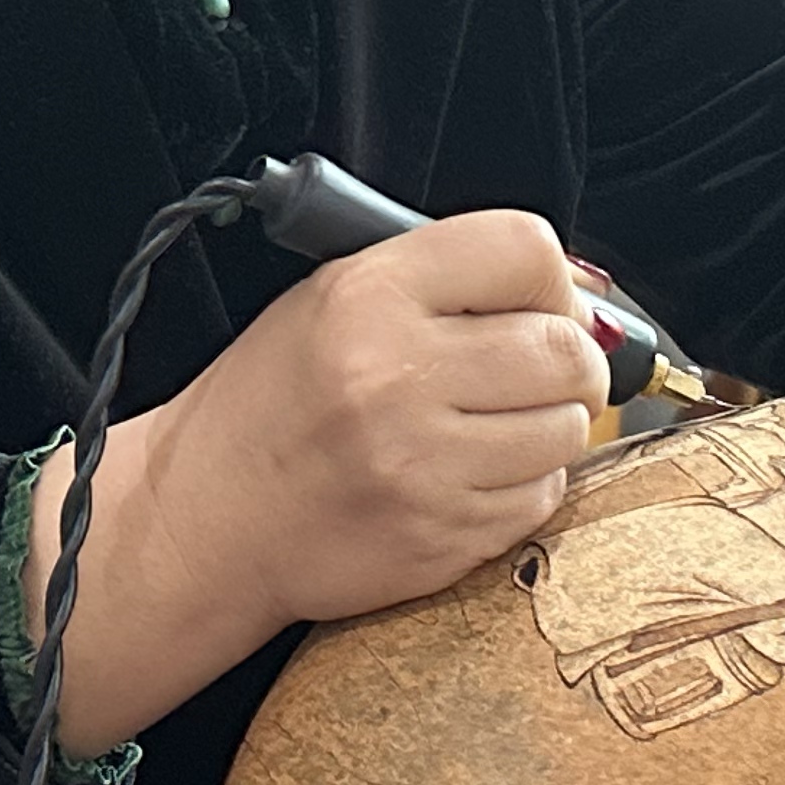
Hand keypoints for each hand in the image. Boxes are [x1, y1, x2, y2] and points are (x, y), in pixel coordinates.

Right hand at [24, 209, 608, 750]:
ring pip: (567, 428)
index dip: (551, 278)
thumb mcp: (330, 302)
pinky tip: (471, 472)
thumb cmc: (272, 405)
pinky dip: (525, 483)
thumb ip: (443, 281)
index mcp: (367, 295)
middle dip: (573, 358)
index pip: (524, 250)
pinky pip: (540, 496)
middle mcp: (396, 375)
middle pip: (565, 348)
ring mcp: (422, 464)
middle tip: (545, 369)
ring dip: (551, 425)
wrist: (207, 516)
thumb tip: (577, 293)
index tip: (544, 303)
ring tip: (498, 424)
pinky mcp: (441, 534)